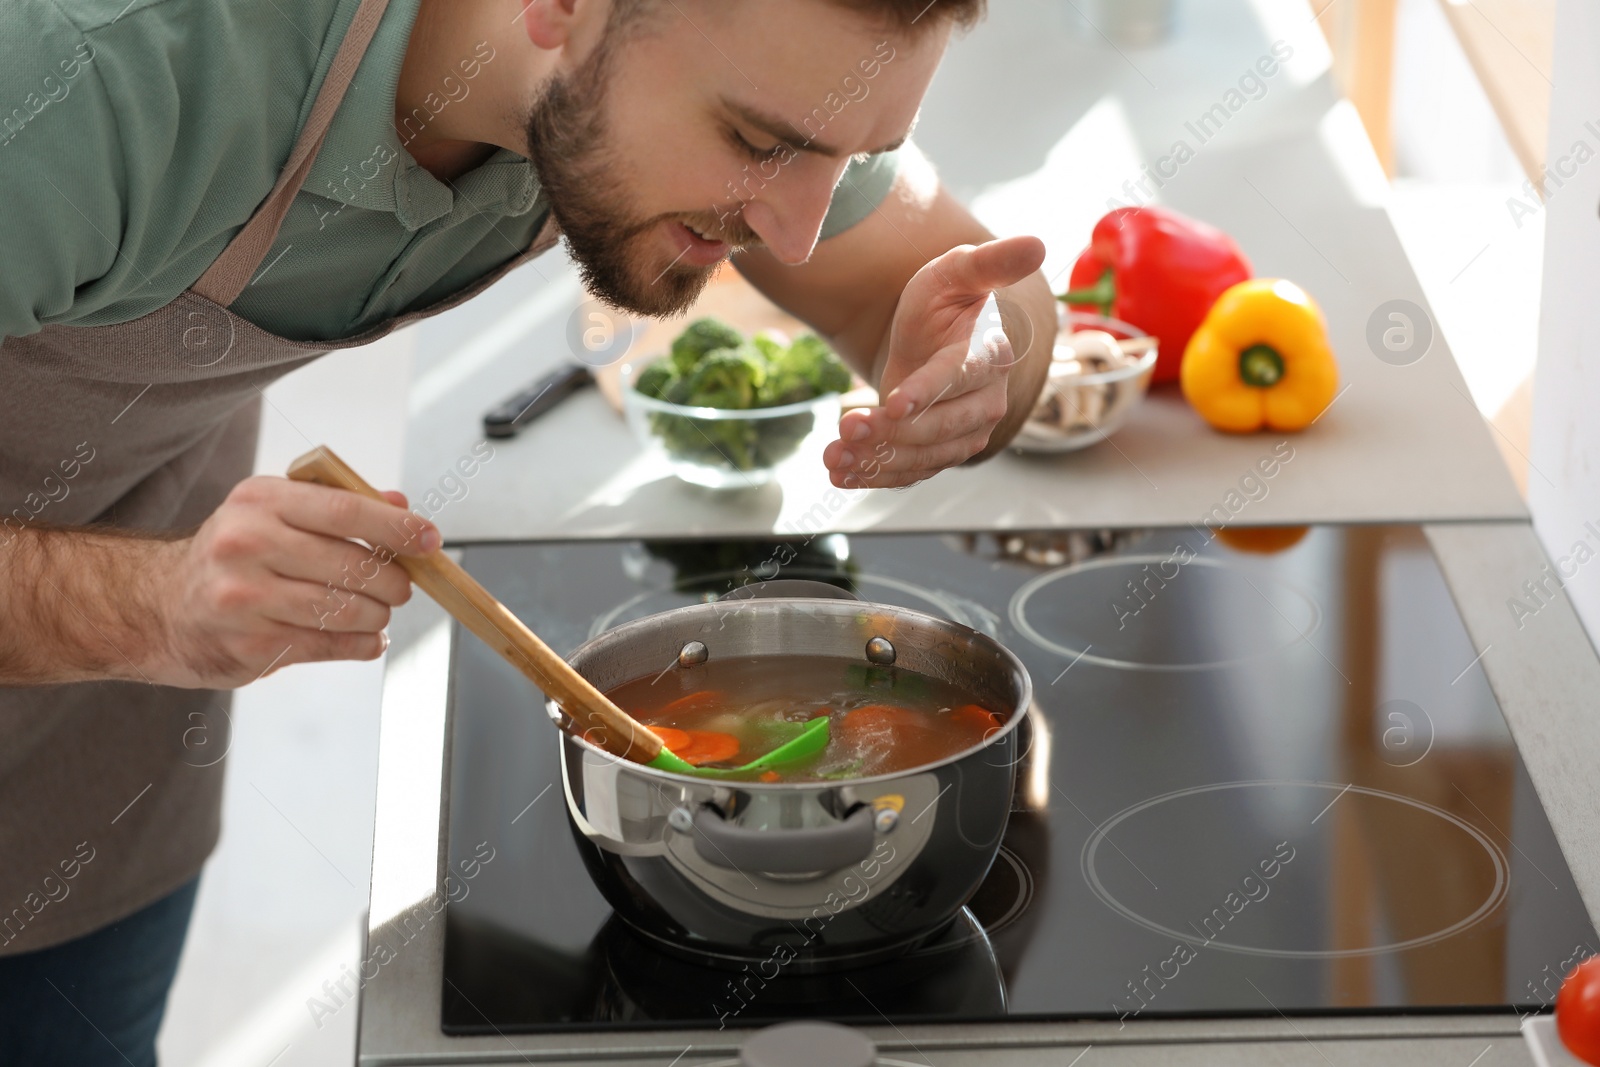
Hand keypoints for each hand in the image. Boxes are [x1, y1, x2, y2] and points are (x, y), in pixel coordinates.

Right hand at [147, 476, 437, 687]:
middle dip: (394, 581)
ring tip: (376, 612)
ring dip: (378, 615)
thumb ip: (338, 505)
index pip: (346, 510)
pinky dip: (362, 643)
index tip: (430, 539)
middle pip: (354, 565)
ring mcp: (246, 598)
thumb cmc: (232, 554)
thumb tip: (401, 503)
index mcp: (261, 501)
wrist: (157, 607)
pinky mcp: (251, 645)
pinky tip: (365, 637)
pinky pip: (331, 645)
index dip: (398, 527)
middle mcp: (248, 545)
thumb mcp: (272, 511)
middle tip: (401, 586)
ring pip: (348, 610)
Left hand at [822, 235, 1045, 488]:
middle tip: (846, 426)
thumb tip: (1037, 243)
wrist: (935, 335)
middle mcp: (986, 400)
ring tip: (833, 454)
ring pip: (924, 456)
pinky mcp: (943, 451)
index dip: (928, 392)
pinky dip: (876, 477)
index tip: (894, 405)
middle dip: (892, 433)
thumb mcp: (957, 271)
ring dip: (877, 461)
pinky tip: (840, 475)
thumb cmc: (947, 298)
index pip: (959, 377)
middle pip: (940, 426)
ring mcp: (966, 431)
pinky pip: (913, 473)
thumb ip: (991, 262)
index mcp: (989, 354)